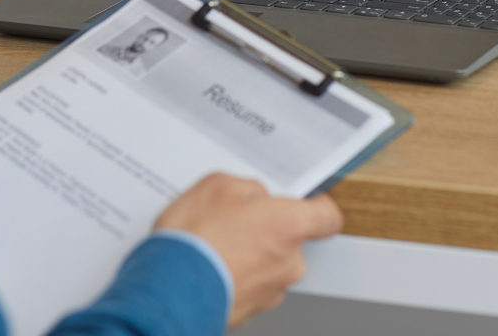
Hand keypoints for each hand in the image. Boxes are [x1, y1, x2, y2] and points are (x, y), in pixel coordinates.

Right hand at [155, 173, 342, 326]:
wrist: (170, 288)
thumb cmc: (196, 237)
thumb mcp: (219, 185)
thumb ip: (249, 188)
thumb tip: (254, 197)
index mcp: (290, 224)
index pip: (328, 217)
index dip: (317, 208)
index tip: (308, 203)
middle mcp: (289, 261)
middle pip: (291, 240)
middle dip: (267, 230)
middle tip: (236, 220)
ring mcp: (271, 290)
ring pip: (269, 265)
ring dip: (249, 255)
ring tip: (216, 244)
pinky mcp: (251, 311)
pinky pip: (250, 286)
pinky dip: (235, 276)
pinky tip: (211, 265)